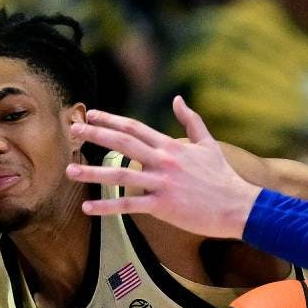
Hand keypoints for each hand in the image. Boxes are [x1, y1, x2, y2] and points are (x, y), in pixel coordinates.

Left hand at [65, 96, 260, 237]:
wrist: (238, 205)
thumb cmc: (223, 177)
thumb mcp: (208, 144)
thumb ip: (191, 121)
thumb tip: (178, 99)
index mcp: (172, 146)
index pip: (135, 127)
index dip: (111, 120)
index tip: (92, 115)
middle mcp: (164, 161)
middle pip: (122, 144)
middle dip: (95, 135)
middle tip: (73, 131)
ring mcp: (162, 183)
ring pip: (119, 175)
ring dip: (92, 173)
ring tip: (69, 171)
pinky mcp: (163, 205)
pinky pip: (129, 205)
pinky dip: (107, 207)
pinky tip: (88, 208)